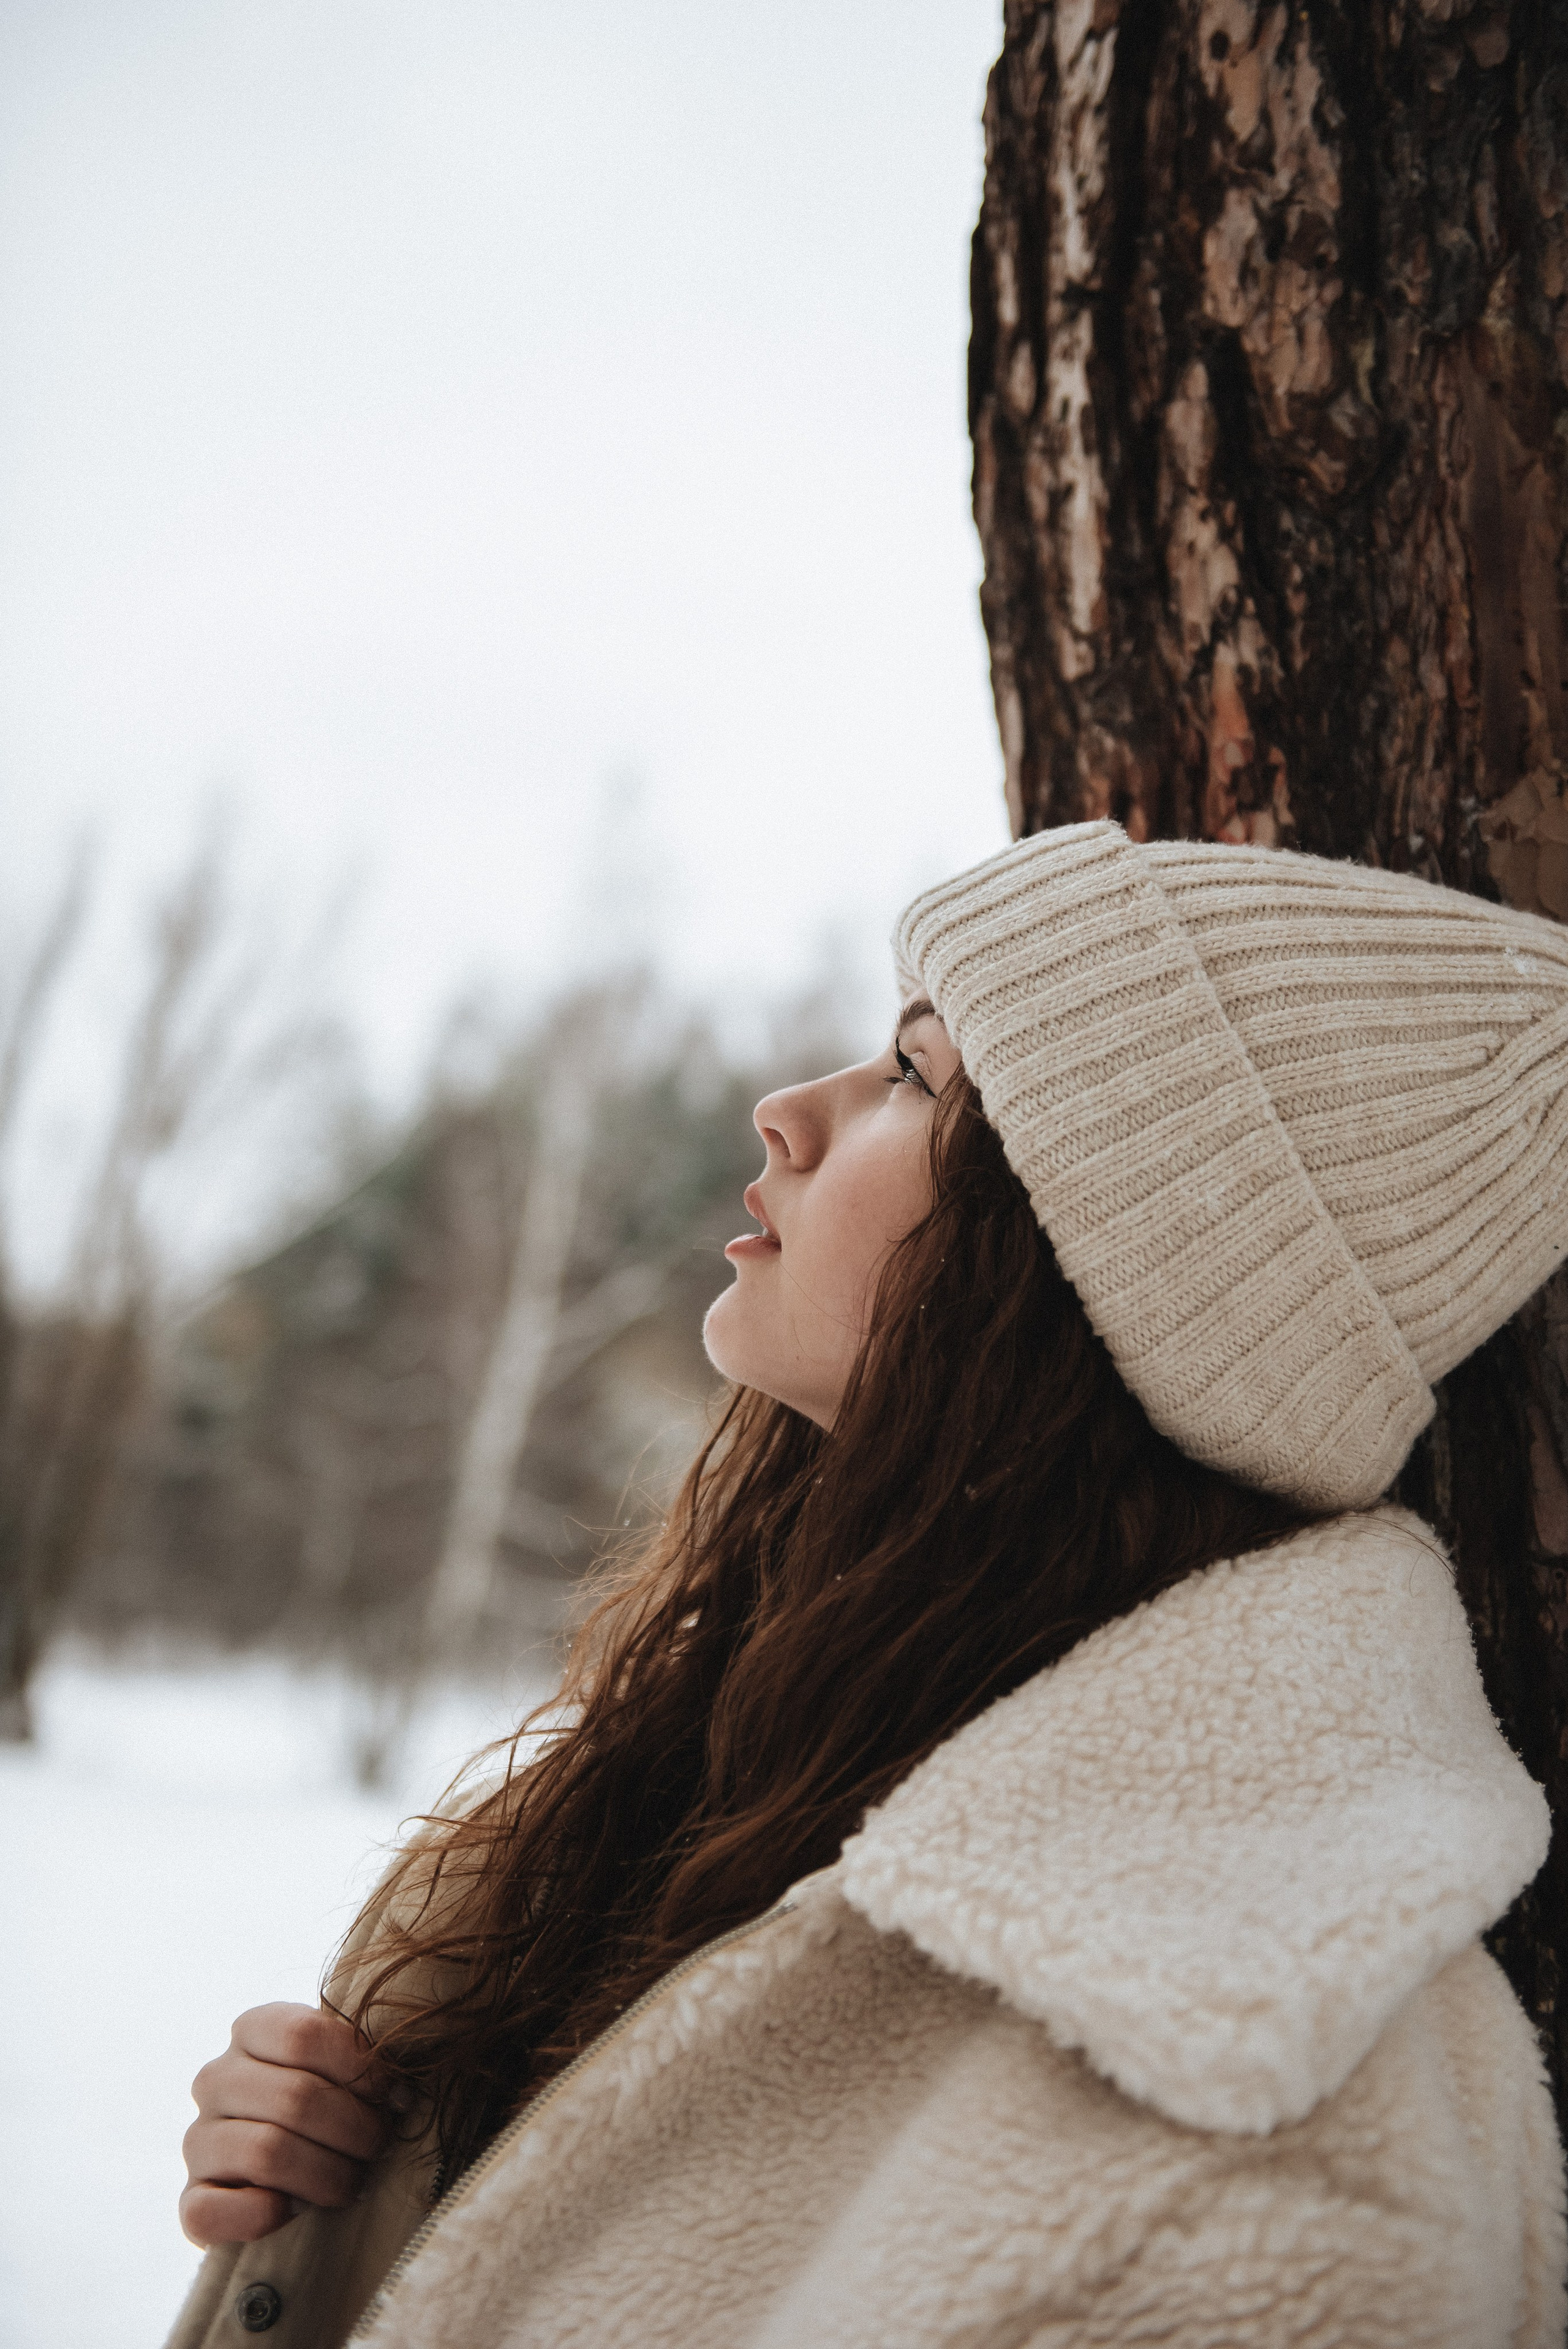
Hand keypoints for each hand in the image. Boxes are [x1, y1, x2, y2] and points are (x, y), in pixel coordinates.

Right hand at [180, 2003, 392, 2247]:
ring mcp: (196, 2140)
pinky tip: (296, 2212)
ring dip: (327, 2175)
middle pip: (295, 2097)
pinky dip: (267, 2215)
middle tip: (380, 2148)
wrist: (284, 2174)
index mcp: (252, 2030)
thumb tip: (400, 2095)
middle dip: (355, 2130)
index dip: (360, 2069)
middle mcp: (214, 2079)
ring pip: (268, 2153)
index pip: (303, 2035)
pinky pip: (217, 2211)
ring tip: (353, 2183)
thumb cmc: (330, 2109)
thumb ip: (363, 2065)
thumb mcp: (342, 2069)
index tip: (397, 2098)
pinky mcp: (189, 2202)